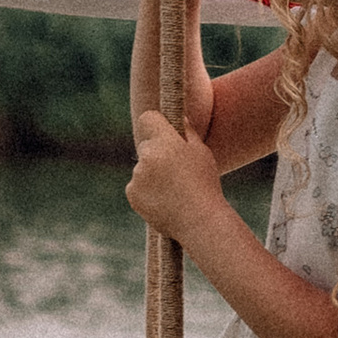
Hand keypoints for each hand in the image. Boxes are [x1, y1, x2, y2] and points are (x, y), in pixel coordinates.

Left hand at [126, 106, 225, 240]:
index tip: (163, 132)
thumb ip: (188, 132)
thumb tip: (179, 117)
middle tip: (176, 171)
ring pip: (142, 168)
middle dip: (156, 153)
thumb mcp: (202, 153)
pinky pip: (137, 186)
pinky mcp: (132, 193)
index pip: (148, 118)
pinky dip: (146, 191)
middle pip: (146, 146)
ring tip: (173, 190)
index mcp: (165, 141)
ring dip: (152, 175)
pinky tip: (164, 200)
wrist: (198, 220)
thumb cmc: (205, 184)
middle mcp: (147, 155)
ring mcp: (137, 175)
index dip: (155, 124)